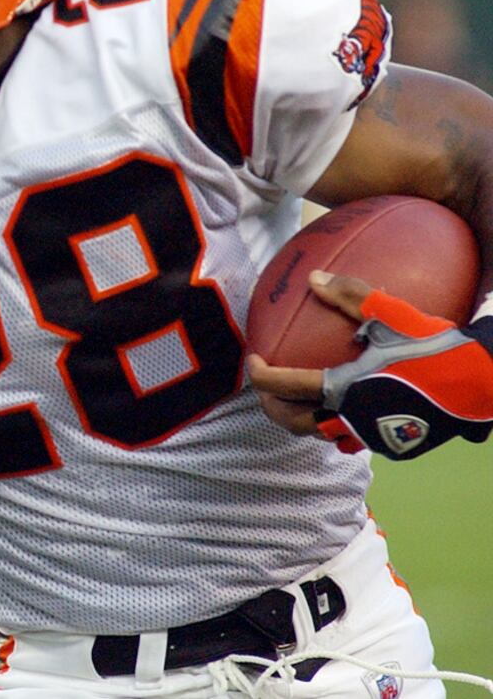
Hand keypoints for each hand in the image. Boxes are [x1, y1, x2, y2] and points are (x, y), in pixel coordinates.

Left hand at [248, 270, 492, 458]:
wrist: (480, 383)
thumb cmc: (436, 347)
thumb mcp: (391, 314)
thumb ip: (349, 295)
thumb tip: (312, 278)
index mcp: (341, 388)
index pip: (281, 386)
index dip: (259, 375)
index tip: (254, 360)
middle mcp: (349, 419)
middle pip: (292, 422)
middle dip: (272, 406)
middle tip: (267, 388)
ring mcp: (370, 436)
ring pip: (321, 434)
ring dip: (303, 416)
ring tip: (299, 397)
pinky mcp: (391, 445)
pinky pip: (351, 437)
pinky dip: (336, 422)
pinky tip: (343, 403)